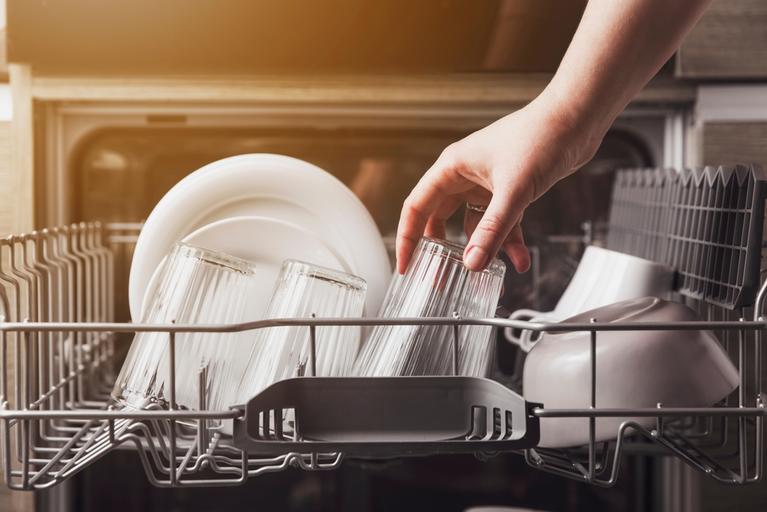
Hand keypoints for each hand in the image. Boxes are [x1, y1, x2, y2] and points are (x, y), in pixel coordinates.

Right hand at [396, 95, 602, 273]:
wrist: (576, 119)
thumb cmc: (540, 137)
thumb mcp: (513, 190)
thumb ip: (492, 230)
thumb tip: (473, 263)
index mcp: (452, 167)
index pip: (416, 207)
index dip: (407, 238)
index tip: (406, 265)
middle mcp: (464, 175)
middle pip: (441, 219)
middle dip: (443, 250)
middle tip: (441, 278)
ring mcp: (486, 184)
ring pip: (475, 225)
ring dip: (484, 249)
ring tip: (491, 275)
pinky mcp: (509, 190)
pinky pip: (501, 222)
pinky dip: (509, 241)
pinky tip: (520, 260)